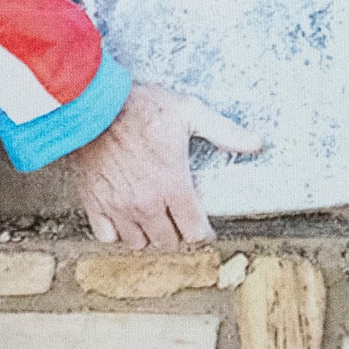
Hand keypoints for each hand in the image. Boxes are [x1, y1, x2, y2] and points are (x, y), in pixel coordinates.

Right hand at [66, 82, 262, 249]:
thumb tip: (256, 143)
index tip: (202, 226)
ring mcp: (118, 206)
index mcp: (173, 185)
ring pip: (138, 243)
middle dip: (177, 234)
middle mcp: (146, 203)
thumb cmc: (139, 106)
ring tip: (153, 219)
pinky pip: (107, 236)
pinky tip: (124, 218)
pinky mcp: (94, 203)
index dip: (202, 232)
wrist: (92, 105)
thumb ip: (224, 131)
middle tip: (178, 220)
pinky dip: (117, 233)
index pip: (195, 231)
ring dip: (148, 235)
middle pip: (168, 242)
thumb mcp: (188, 112)